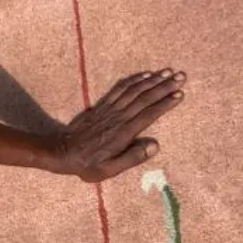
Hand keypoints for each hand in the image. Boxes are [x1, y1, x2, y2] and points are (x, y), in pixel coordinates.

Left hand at [53, 69, 185, 181]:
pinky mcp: (102, 105)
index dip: (165, 103)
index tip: (179, 94)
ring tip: (168, 72)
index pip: (149, 114)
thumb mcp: (108, 170)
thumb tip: (155, 145)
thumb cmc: (87, 164)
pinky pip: (120, 89)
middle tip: (181, 76)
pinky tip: (145, 75)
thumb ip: (132, 158)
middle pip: (145, 98)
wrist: (62, 152)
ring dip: (152, 80)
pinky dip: (134, 80)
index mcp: (123, 133)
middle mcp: (118, 117)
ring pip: (134, 90)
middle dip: (164, 86)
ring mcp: (109, 109)